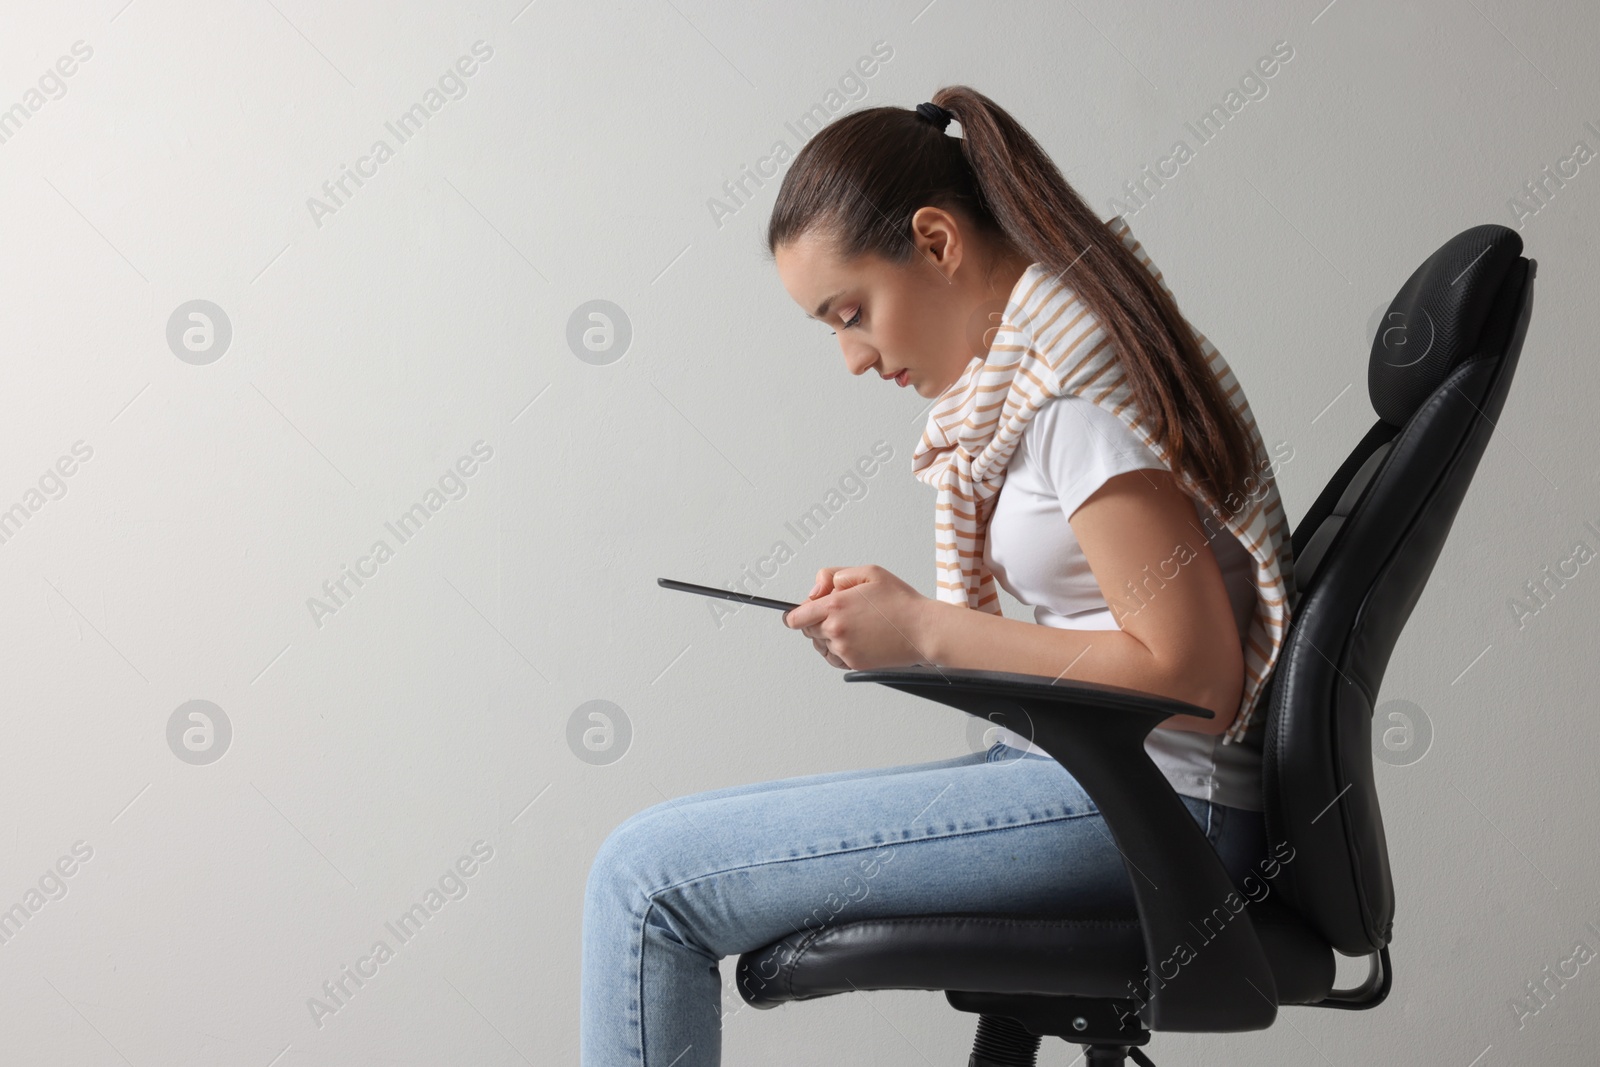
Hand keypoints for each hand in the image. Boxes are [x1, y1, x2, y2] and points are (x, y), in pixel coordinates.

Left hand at [782, 565, 936, 669]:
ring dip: (828, 636)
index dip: (794, 615)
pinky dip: (839, 650)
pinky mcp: (854, 663)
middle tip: (840, 613)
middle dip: (816, 621)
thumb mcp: (869, 572)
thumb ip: (835, 575)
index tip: (795, 615)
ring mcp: (844, 649)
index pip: (795, 617)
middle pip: (807, 630)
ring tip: (853, 625)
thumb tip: (817, 589)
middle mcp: (835, 629)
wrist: (923, 630)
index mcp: (835, 605)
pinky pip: (835, 658)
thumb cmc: (901, 601)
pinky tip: (856, 639)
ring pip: (821, 645)